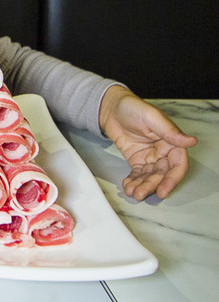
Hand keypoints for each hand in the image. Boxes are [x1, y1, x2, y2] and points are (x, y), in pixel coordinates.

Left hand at [99, 85, 197, 199]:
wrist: (111, 108)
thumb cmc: (133, 107)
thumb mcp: (151, 116)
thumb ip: (169, 131)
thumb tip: (190, 141)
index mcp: (172, 141)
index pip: (177, 164)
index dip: (172, 179)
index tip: (163, 190)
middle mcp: (163, 151)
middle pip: (162, 174)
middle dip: (153, 186)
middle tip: (142, 194)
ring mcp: (150, 157)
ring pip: (150, 176)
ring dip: (143, 186)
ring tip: (133, 193)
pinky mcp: (137, 160)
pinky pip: (138, 174)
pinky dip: (134, 182)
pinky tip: (128, 186)